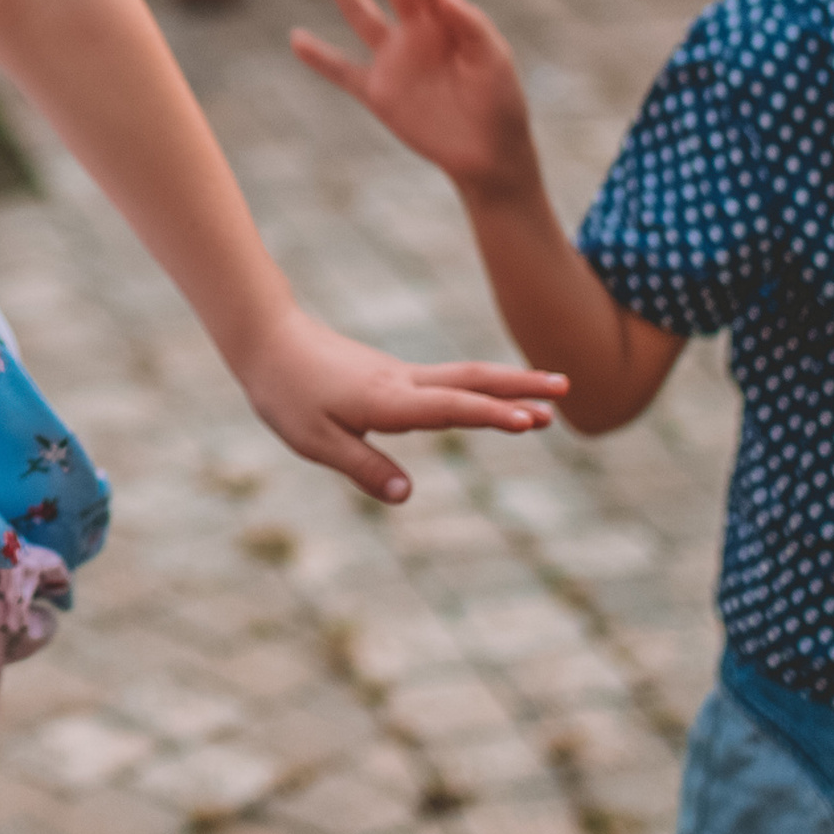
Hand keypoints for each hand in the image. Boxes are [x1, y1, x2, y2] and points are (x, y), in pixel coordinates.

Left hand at [236, 303, 563, 502]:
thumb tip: (408, 495)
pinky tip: (493, 399)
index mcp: (386, 400)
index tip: (533, 419)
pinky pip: (446, 381)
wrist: (266, 338)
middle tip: (567, 388)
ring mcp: (399, 375)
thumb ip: (363, 467)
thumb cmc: (286, 392)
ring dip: (507, 382)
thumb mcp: (315, 441)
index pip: (450, 408)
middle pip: (472, 380)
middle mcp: (401, 383)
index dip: (492, 415)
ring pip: (463, 376)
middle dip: (520, 385)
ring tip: (549, 392)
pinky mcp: (391, 375)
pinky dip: (480, 386)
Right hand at [293, 0, 534, 197]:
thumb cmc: (501, 104)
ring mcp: (395, 60)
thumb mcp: (494, 61)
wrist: (488, 156)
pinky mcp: (379, 92)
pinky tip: (296, 39)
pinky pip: (343, 71)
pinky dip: (319, 57)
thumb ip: (472, 26)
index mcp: (449, 20)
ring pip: (360, 14)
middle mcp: (418, 31)